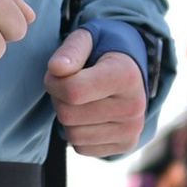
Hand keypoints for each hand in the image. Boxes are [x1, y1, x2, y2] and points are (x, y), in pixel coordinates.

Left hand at [44, 28, 145, 159]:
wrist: (131, 70)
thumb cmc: (103, 51)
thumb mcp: (87, 38)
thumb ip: (71, 50)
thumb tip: (56, 68)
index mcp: (126, 76)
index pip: (73, 91)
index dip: (53, 82)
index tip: (56, 72)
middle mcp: (134, 107)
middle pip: (68, 115)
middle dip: (58, 99)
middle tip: (67, 85)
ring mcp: (132, 130)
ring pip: (73, 135)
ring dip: (66, 117)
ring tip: (80, 100)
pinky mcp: (126, 145)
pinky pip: (81, 148)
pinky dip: (77, 132)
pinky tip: (88, 116)